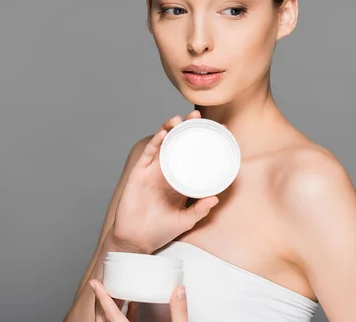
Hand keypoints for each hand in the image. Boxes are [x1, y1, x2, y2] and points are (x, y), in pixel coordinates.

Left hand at [90, 280, 187, 321]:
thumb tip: (179, 291)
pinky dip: (122, 314)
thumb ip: (178, 312)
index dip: (102, 296)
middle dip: (101, 300)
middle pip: (104, 317)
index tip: (95, 283)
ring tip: (115, 290)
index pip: (110, 313)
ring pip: (110, 321)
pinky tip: (131, 305)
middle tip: (101, 283)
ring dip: (111, 306)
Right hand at [110, 110, 219, 253]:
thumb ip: (199, 210)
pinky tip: (164, 133)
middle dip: (187, 128)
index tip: (219, 130)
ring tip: (181, 119)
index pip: (194, 155)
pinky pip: (148, 154)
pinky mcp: (139, 173)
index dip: (204, 141)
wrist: (136, 240)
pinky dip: (156, 142)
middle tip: (198, 116)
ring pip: (163, 143)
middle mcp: (167, 171)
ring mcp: (153, 170)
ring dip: (171, 129)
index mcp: (180, 179)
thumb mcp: (186, 220)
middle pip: (179, 143)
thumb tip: (215, 198)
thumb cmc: (161, 230)